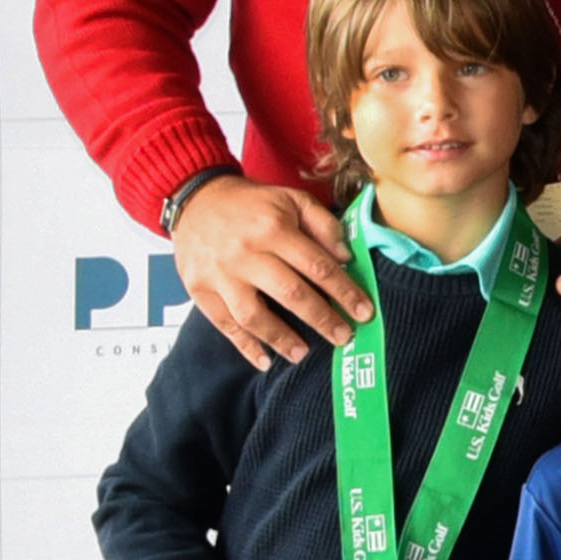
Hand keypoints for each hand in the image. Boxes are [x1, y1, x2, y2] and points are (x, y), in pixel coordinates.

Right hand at [173, 176, 366, 370]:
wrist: (195, 199)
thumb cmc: (252, 204)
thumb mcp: (292, 199)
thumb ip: (324, 225)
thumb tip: (347, 258)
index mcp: (274, 229)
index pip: (318, 266)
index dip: (345, 291)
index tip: (365, 312)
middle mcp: (246, 253)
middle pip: (290, 293)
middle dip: (321, 319)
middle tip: (344, 337)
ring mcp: (220, 274)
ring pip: (253, 314)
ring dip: (281, 338)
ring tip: (303, 354)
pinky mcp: (199, 289)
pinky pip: (223, 323)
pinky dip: (244, 345)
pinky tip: (264, 360)